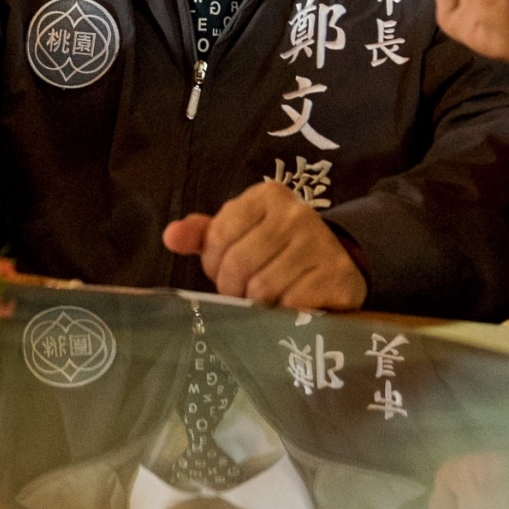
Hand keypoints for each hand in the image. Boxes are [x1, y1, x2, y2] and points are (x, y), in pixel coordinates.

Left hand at [162, 180, 366, 310]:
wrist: (338, 261)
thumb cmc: (277, 247)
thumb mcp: (241, 232)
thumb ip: (204, 234)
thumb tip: (170, 236)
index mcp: (268, 196)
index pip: (219, 234)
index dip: (213, 263)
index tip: (222, 272)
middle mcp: (297, 214)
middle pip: (239, 264)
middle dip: (233, 288)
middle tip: (243, 293)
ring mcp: (321, 244)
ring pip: (263, 288)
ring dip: (257, 305)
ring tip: (266, 300)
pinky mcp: (338, 276)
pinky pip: (292, 305)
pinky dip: (285, 313)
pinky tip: (290, 306)